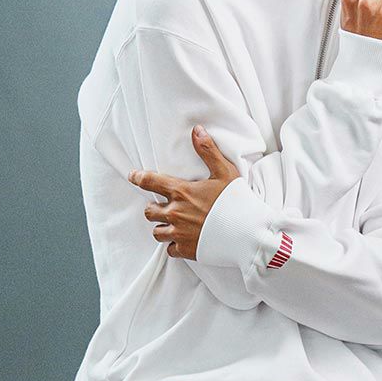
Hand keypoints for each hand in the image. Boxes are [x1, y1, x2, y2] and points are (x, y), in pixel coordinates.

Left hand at [128, 126, 240, 258]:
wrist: (248, 233)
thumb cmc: (238, 201)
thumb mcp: (224, 171)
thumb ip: (208, 151)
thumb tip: (196, 130)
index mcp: (181, 192)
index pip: (150, 182)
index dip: (138, 178)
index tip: (133, 176)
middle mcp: (175, 213)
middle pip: (149, 212)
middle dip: (154, 209)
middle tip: (163, 208)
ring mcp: (179, 233)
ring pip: (157, 232)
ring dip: (162, 228)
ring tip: (172, 226)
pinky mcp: (186, 250)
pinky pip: (170, 249)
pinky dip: (174, 246)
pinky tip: (182, 241)